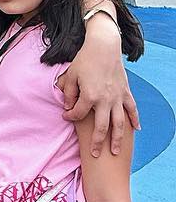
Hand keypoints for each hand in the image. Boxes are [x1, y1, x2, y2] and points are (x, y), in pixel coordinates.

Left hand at [61, 23, 138, 156]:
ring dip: (117, 139)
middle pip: (101, 127)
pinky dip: (135, 120)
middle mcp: (105, 100)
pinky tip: (136, 129)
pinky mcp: (126, 93)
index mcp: (89, 95)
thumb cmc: (85, 59)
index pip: (78, 113)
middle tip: (94, 155)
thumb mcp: (71, 74)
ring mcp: (117, 98)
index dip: (69, 115)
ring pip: (119, 124)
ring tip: (115, 151)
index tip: (65, 116)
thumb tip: (67, 105)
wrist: (103, 47)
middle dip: (97, 142)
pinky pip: (131, 109)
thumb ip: (68, 92)